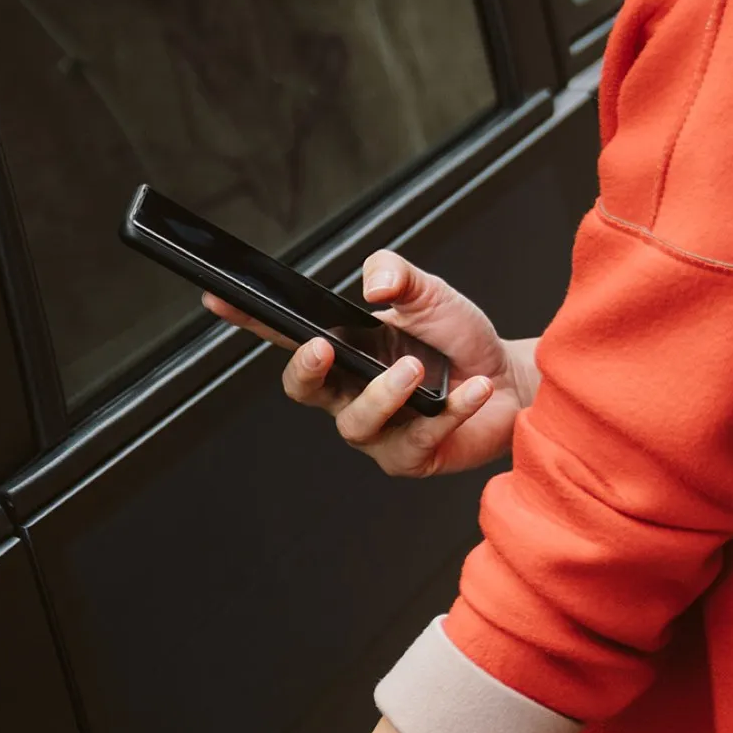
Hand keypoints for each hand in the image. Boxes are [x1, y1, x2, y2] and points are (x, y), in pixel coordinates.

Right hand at [207, 250, 532, 477]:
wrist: (514, 381)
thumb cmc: (461, 340)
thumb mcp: (429, 293)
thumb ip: (398, 275)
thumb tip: (373, 284)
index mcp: (343, 349)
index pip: (286, 333)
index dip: (248, 318)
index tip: (218, 297)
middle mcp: (349, 392)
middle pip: (302, 389)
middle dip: (305, 369)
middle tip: (323, 347)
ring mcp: (377, 430)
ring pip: (356, 423)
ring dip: (383, 394)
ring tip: (418, 371)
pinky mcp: (410, 458)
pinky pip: (415, 441)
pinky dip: (447, 413)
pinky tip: (470, 391)